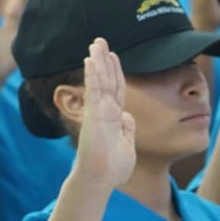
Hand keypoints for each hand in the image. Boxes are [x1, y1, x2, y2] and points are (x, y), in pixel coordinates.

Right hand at [72, 38, 136, 190]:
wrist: (102, 179)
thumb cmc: (112, 168)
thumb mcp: (127, 144)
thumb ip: (127, 129)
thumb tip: (128, 117)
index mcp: (113, 117)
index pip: (116, 88)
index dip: (115, 71)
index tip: (113, 55)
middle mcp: (105, 111)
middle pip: (106, 79)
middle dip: (104, 59)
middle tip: (100, 41)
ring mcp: (98, 111)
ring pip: (99, 80)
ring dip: (98, 60)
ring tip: (95, 43)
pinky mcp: (94, 115)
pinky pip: (94, 90)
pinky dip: (93, 74)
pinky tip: (91, 59)